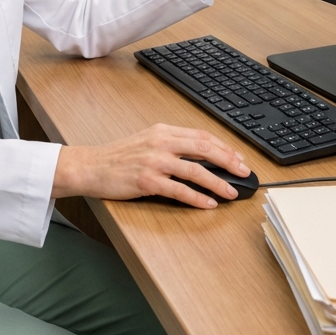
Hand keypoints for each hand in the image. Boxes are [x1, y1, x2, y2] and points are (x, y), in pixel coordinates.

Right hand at [52, 123, 250, 209]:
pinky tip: (209, 204)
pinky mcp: (147, 182)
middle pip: (204, 149)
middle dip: (229, 161)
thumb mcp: (147, 141)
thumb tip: (201, 157)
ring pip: (196, 170)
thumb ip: (171, 145)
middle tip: (244, 173)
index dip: (224, 147)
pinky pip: (179, 191)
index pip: (201, 136)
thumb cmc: (118, 156)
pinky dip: (198, 198)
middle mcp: (160, 143)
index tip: (238, 158)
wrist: (91, 166)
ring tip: (231, 192)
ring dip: (218, 182)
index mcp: (162, 131)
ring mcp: (154, 162)